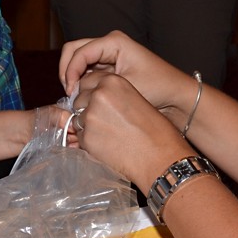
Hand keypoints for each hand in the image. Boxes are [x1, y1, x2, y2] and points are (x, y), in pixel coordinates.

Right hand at [61, 31, 192, 120]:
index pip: (79, 51)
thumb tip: (73, 89)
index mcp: (114, 41)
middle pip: (73, 50)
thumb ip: (96, 84)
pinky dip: (80, 82)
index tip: (71, 92)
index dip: (70, 71)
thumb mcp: (125, 85)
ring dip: (72, 77)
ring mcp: (108, 55)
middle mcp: (109, 44)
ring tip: (75, 98)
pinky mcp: (108, 68)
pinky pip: (86, 71)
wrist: (175, 96)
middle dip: (67, 71)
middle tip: (68, 93)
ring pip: (77, 61)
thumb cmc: (157, 88)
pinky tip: (82, 98)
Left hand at [70, 71, 189, 190]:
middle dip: (87, 109)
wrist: (160, 156)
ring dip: (87, 126)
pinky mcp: (87, 138)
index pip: (87, 81)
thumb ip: (113, 95)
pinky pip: (80, 137)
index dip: (92, 93)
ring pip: (77, 119)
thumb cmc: (156, 130)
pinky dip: (89, 142)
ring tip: (109, 135)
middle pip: (79, 99)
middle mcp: (99, 95)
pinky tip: (107, 145)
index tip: (100, 103)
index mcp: (113, 81)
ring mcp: (90, 116)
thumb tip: (93, 100)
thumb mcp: (135, 99)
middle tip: (106, 122)